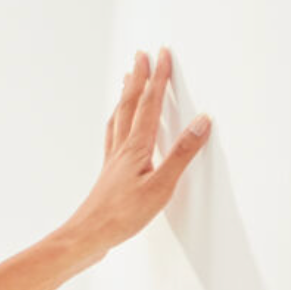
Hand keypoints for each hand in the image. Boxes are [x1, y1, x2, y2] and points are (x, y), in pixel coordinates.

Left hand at [65, 46, 210, 258]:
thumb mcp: (162, 186)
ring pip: (119, 118)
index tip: (163, 55)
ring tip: (127, 80)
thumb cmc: (123, 215)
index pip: (150, 104)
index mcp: (137, 147)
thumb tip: (201, 122)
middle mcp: (122, 148)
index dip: (158, 78)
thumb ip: (182, 154)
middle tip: (142, 55)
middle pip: (131, 104)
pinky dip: (118, 121)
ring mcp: (113, 159)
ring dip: (126, 95)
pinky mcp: (109, 172)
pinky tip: (118, 126)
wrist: (89, 234)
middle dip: (139, 78)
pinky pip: (113, 135)